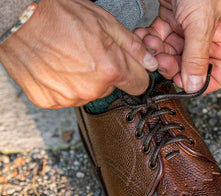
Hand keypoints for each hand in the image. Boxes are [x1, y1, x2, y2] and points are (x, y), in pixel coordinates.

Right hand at [0, 0, 157, 108]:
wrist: (18, 19)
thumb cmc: (59, 15)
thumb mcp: (104, 22)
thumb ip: (132, 47)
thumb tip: (151, 64)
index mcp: (110, 69)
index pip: (139, 86)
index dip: (135, 75)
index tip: (128, 70)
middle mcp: (92, 89)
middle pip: (112, 89)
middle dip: (106, 74)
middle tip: (88, 55)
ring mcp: (70, 98)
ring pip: (89, 94)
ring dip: (84, 81)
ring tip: (69, 60)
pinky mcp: (51, 102)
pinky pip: (68, 98)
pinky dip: (65, 87)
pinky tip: (57, 70)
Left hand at [135, 0, 220, 92]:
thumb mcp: (202, 23)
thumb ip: (197, 57)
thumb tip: (193, 86)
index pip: (215, 75)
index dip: (197, 82)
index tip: (180, 81)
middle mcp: (208, 39)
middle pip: (188, 66)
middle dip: (172, 64)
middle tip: (161, 59)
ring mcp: (190, 31)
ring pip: (172, 55)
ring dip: (158, 52)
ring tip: (151, 42)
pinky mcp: (173, 22)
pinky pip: (161, 40)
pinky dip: (151, 40)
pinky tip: (145, 35)